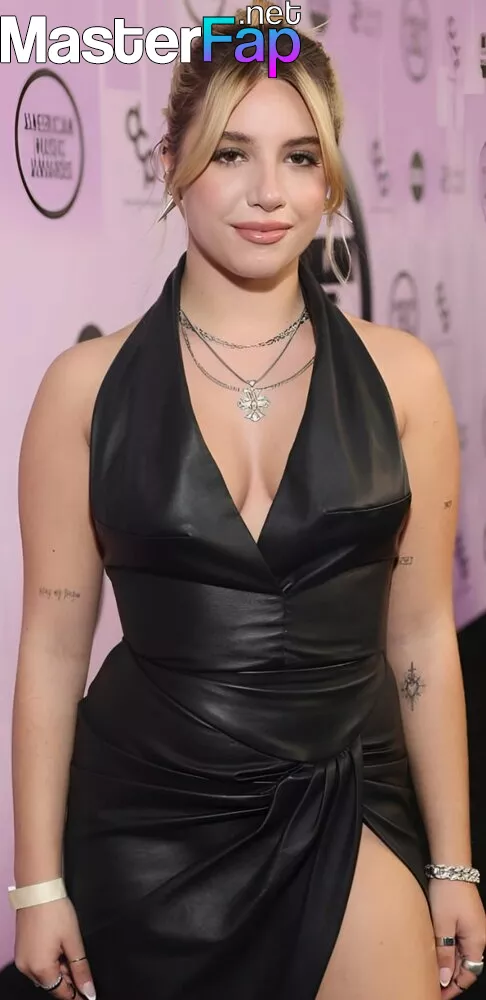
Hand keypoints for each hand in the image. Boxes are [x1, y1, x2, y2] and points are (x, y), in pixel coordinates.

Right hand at [14, 896, 95, 998]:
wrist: (38, 890)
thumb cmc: (55, 911)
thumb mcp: (74, 941)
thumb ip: (81, 969)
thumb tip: (88, 990)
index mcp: (41, 969)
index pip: (61, 993)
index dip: (76, 995)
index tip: (87, 994)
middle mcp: (27, 968)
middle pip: (52, 984)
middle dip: (68, 980)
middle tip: (82, 969)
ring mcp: (22, 959)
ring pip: (44, 975)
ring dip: (59, 970)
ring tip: (70, 952)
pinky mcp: (21, 950)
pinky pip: (37, 964)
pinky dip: (49, 962)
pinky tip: (59, 949)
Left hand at [429, 878, 485, 996]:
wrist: (451, 866)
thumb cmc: (447, 893)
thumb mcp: (442, 925)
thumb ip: (444, 953)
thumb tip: (445, 978)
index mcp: (477, 942)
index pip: (468, 975)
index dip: (454, 988)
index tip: (439, 994)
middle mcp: (479, 937)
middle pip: (467, 966)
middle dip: (451, 978)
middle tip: (433, 986)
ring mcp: (474, 927)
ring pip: (463, 954)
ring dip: (450, 965)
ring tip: (433, 972)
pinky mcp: (466, 919)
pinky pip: (460, 942)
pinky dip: (450, 951)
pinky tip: (438, 951)